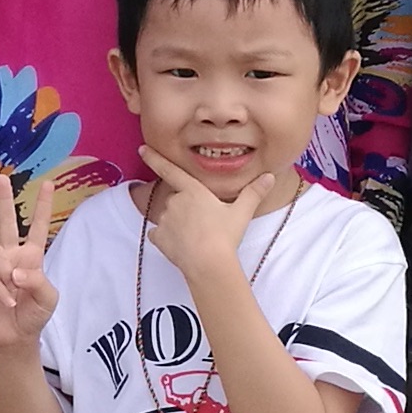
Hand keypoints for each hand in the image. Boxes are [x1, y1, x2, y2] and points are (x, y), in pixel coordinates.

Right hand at [0, 172, 58, 350]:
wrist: (16, 336)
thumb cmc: (34, 314)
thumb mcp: (48, 297)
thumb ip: (38, 280)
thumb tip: (15, 270)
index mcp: (31, 256)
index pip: (37, 227)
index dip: (42, 206)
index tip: (48, 184)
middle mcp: (11, 256)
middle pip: (6, 223)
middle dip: (4, 200)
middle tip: (2, 178)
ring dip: (5, 270)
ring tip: (13, 287)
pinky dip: (0, 290)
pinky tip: (8, 302)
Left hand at [137, 150, 262, 287]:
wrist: (209, 263)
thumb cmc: (225, 235)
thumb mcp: (242, 212)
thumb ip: (254, 193)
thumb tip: (269, 177)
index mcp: (193, 191)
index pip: (170, 170)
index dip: (155, 158)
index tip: (142, 149)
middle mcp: (174, 202)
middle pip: (177, 200)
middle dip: (186, 208)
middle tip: (204, 224)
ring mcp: (165, 220)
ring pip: (169, 218)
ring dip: (178, 224)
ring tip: (196, 237)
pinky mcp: (159, 238)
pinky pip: (159, 235)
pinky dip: (166, 239)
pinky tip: (180, 246)